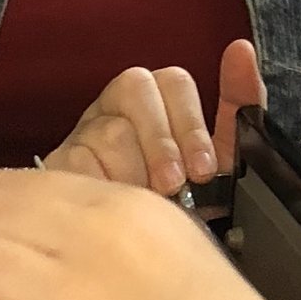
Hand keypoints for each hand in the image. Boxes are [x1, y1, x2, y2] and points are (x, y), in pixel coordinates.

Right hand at [47, 35, 262, 192]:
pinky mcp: (60, 162)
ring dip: (134, 171)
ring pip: (108, 128)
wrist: (146, 249)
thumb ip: (239, 105)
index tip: (205, 169)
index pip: (173, 81)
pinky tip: (116, 205)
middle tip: (174, 184)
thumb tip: (241, 50)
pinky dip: (103, 186)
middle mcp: (119, 104)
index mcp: (160, 98)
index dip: (191, 123)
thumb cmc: (187, 197)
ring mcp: (86, 130)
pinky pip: (77, 162)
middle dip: (161, 142)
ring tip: (147, 201)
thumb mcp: (224, 158)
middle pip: (134, 87)